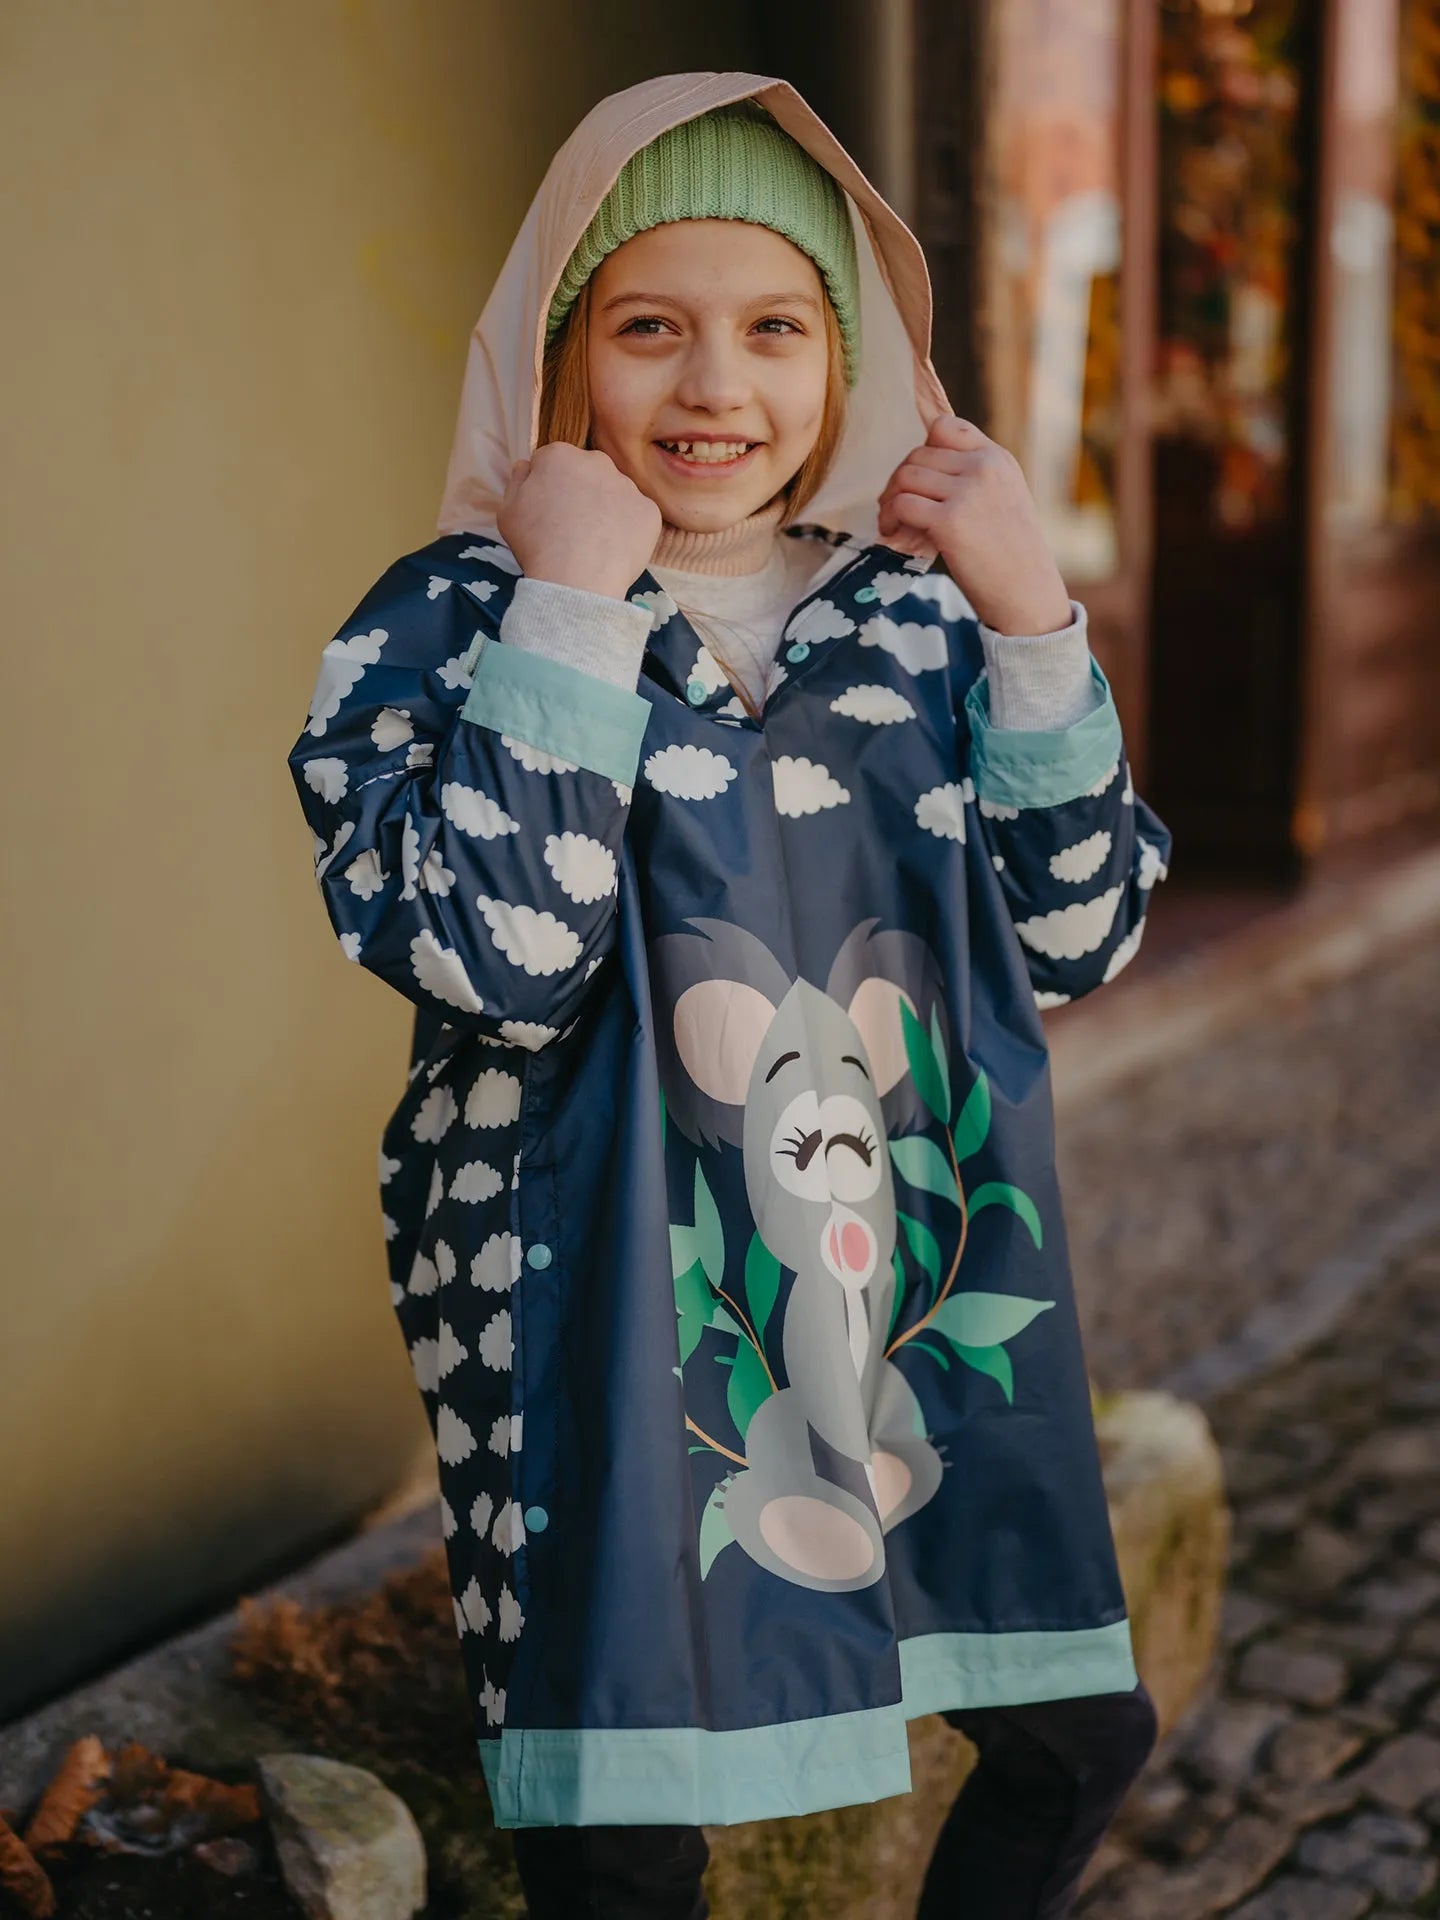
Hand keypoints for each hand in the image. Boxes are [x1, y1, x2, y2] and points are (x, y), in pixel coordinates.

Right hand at [498, 443, 662, 598]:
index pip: (551, 463)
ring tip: (593, 544)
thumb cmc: (536, 545)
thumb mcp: (507, 510)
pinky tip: (613, 550)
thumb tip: (527, 466)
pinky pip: (636, 517)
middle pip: (586, 473)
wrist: (577, 580)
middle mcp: (597, 462)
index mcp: (560, 456)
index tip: (545, 511)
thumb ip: (517, 481)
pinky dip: (628, 531)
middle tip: (571, 528)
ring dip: (605, 510)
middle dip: (579, 492)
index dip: (545, 488)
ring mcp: (628, 486)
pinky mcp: (649, 511)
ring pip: (614, 494)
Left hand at [877, 415, 1072, 634]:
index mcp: (997, 458)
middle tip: (895, 505)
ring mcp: (967, 492)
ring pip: (906, 476)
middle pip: (919, 454)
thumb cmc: (1011, 553)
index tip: (920, 476)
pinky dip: (890, 517)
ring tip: (892, 520)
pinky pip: (902, 504)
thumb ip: (974, 476)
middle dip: (900, 479)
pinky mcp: (949, 521)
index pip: (946, 427)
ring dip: (890, 498)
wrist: (1026, 591)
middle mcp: (983, 467)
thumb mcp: (1005, 498)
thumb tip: (922, 468)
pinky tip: (892, 532)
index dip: (923, 448)